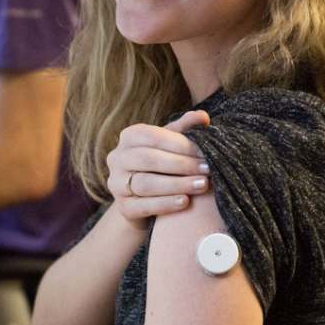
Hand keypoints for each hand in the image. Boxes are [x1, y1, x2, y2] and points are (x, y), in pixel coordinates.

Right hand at [105, 110, 211, 230]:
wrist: (142, 200)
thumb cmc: (160, 165)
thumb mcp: (169, 144)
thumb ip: (184, 129)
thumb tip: (203, 116)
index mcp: (129, 136)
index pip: (154, 136)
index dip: (182, 144)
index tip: (206, 152)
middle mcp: (117, 158)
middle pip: (149, 159)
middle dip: (182, 164)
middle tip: (208, 169)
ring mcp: (116, 184)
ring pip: (147, 184)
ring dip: (178, 185)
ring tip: (203, 185)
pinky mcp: (123, 208)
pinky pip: (144, 206)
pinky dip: (166, 204)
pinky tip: (185, 202)